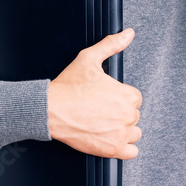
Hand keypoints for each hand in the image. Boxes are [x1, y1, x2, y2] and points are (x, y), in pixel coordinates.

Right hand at [47, 27, 141, 159]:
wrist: (51, 110)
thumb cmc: (69, 86)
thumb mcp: (89, 58)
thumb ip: (111, 44)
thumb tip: (129, 33)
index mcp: (127, 95)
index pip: (135, 98)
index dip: (120, 96)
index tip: (106, 97)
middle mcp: (128, 116)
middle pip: (133, 115)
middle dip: (120, 112)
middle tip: (101, 109)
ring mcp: (121, 135)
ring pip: (134, 133)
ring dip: (123, 130)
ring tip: (105, 123)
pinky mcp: (112, 150)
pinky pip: (131, 152)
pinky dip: (124, 147)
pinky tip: (111, 138)